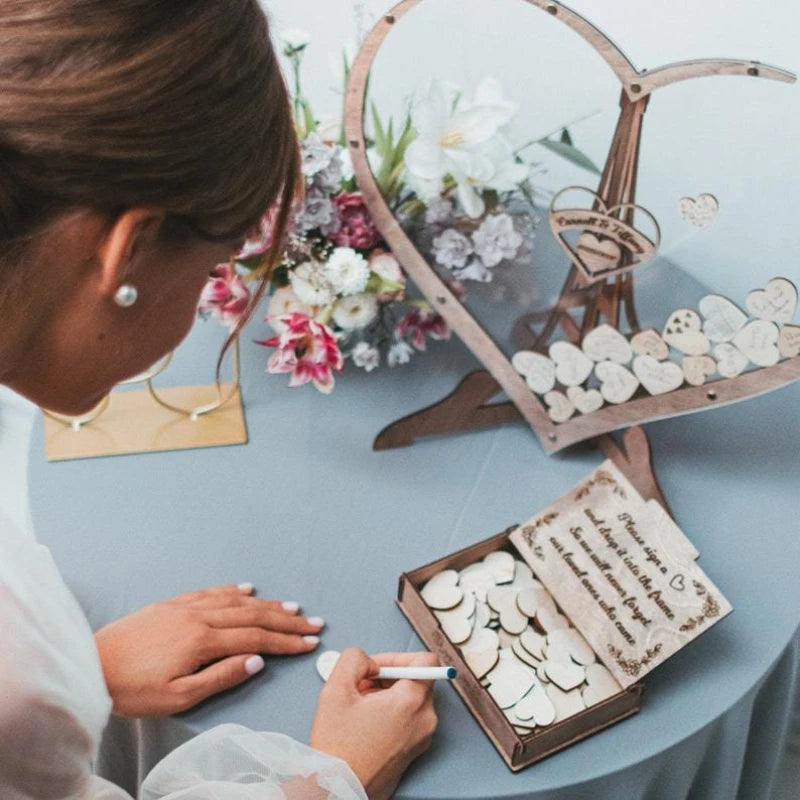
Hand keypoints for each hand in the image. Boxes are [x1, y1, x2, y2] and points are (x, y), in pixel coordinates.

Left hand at [95, 584, 324, 716]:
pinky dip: (233, 590)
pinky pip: (210, 592)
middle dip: (286, 620)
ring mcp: (185, 606)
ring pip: (235, 600)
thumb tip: (256, 661)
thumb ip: (221, 676)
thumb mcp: (179, 697)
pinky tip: (246, 589)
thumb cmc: (133, 689)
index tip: (309, 643)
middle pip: (252, 615)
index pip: (256, 639)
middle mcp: (199, 616)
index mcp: (203, 640)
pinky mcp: (171, 604)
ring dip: (266, 603)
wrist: (91, 666)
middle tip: (312, 623)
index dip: (286, 641)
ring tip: (291, 606)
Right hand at [310, 649, 438, 799]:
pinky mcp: (415, 750)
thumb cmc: (338, 748)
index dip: (399, 656)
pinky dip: (391, 712)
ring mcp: (423, 737)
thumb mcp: (336, 689)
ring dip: (387, 694)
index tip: (378, 667)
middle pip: (416, 679)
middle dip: (387, 677)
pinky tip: (366, 722)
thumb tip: (369, 661)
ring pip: (411, 698)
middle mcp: (425, 719)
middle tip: (360, 687)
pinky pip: (410, 718)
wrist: (338, 790)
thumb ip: (354, 659)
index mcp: (412, 702)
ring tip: (360, 707)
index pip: (426, 661)